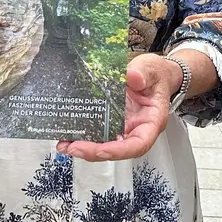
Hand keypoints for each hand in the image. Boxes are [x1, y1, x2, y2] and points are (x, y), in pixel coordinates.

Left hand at [58, 53, 176, 162]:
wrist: (152, 74)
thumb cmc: (156, 75)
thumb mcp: (151, 69)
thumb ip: (142, 73)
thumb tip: (132, 77)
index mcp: (151, 121)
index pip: (138, 144)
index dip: (119, 151)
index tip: (102, 150)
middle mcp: (136, 128)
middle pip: (117, 149)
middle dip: (94, 152)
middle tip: (74, 147)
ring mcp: (122, 126)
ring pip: (105, 144)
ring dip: (85, 148)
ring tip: (65, 144)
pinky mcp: (111, 121)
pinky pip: (98, 132)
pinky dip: (84, 136)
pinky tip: (68, 135)